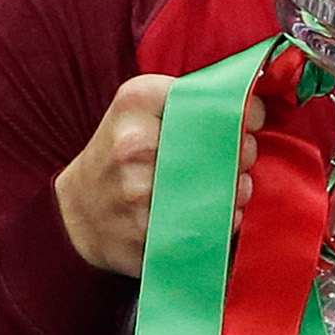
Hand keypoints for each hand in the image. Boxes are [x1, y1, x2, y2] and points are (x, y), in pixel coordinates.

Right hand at [54, 74, 262, 279]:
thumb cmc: (121, 153)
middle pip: (221, 146)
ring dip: (237, 191)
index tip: (252, 120)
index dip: (241, 112)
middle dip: (242, 153)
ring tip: (226, 187)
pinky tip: (211, 214)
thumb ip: (191, 99)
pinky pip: (208, 228)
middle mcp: (134, 145)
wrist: (79, 210)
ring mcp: (138, 193)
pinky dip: (221, 223)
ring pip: (220, 191)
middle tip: (241, 156)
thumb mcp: (141, 108)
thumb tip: (256, 106)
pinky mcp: (147, 235)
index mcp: (136, 102)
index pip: (210, 100)